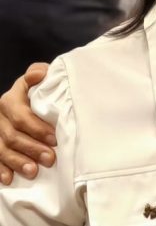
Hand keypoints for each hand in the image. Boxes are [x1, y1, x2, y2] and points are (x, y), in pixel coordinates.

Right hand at [0, 63, 55, 184]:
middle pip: (12, 135)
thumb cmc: (40, 88)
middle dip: (32, 148)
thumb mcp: (41, 77)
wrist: (32, 96)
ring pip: (2, 149)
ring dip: (18, 162)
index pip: (21, 116)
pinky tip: (9, 178)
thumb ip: (39, 74)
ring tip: (33, 171)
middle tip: (50, 158)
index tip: (54, 138)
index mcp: (12, 99)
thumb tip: (39, 74)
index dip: (37, 128)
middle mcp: (0, 115)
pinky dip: (1, 169)